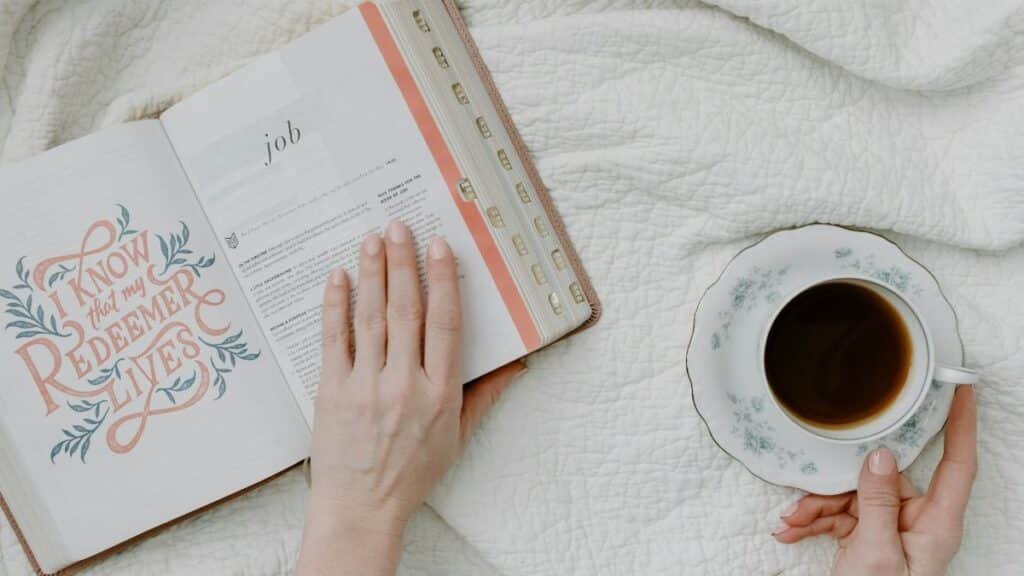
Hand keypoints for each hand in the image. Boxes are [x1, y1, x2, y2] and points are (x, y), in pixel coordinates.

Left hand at [296, 221, 525, 575]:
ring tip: (371, 239)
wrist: (362, 509)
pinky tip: (338, 278)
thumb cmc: (412, 473)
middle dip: (403, 263)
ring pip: (372, 318)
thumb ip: (485, 395)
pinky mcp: (333, 392)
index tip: (440, 247)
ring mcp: (367, 387)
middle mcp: (405, 385)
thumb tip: (518, 364)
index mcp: (441, 393)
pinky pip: (335, 340)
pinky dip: (336, 306)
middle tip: (399, 227)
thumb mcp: (458, 437)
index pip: (445, 324)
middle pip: (407, 311)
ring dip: (372, 274)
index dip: (443, 280)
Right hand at [774, 386, 976, 575]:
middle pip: (882, 479)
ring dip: (817, 509)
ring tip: (791, 523)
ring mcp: (892, 530)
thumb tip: (881, 455)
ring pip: (853, 497)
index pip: (958, 463)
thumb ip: (878, 500)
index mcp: (935, 524)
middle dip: (837, 487)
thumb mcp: (875, 552)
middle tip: (807, 497)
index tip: (960, 387)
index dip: (961, 423)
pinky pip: (841, 516)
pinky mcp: (869, 539)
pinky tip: (792, 531)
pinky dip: (814, 522)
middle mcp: (918, 523)